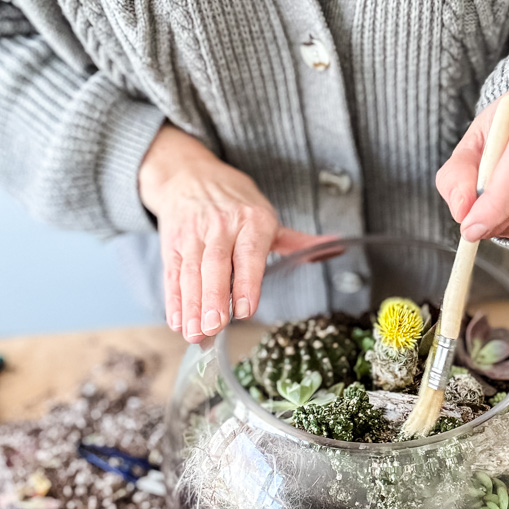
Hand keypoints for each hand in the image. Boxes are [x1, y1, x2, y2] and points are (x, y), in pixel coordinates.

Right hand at [139, 124, 319, 342]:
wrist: (189, 175)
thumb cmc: (235, 202)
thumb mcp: (267, 216)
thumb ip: (298, 241)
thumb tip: (336, 247)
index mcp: (252, 221)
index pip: (249, 254)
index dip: (246, 282)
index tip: (245, 310)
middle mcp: (221, 227)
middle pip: (216, 266)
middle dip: (214, 299)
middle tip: (214, 327)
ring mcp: (193, 235)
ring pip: (192, 273)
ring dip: (192, 306)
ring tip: (195, 333)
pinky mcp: (172, 244)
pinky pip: (172, 274)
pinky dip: (174, 299)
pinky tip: (178, 321)